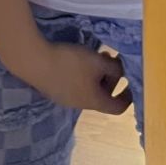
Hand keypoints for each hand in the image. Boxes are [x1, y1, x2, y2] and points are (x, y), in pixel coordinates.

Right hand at [16, 39, 132, 115]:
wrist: (33, 61)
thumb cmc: (70, 63)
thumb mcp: (98, 61)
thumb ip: (115, 67)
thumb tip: (121, 70)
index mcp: (94, 101)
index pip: (118, 108)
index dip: (128, 97)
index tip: (131, 83)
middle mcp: (80, 104)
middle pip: (102, 97)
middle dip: (110, 79)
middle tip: (110, 60)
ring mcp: (63, 98)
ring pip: (87, 90)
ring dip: (95, 76)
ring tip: (93, 56)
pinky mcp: (51, 89)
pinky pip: (73, 85)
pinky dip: (81, 75)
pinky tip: (75, 60)